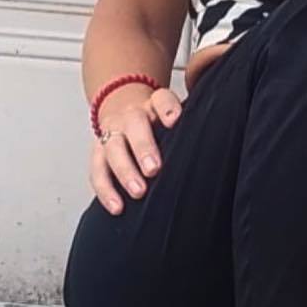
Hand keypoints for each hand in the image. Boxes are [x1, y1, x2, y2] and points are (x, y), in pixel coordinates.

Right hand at [89, 86, 184, 213]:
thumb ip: (187, 128)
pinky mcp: (98, 153)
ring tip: (138, 192)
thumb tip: (208, 149)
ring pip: (113, 149)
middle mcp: (131, 116)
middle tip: (153, 170)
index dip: (167, 108)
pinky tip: (117, 206)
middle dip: (143, 148)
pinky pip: (98, 170)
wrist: (123, 114)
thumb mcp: (171, 118)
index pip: (161, 100)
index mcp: (153, 104)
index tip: (174, 121)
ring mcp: (112, 133)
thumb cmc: (157, 124)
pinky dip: (106, 189)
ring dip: (125, 171)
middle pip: (134, 126)